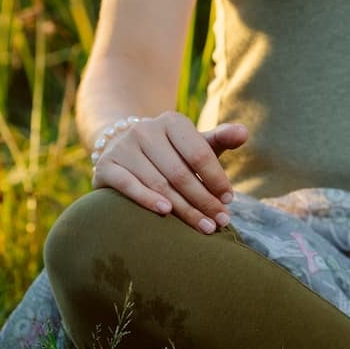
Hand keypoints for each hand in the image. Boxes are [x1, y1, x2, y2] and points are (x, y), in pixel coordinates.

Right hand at [91, 111, 248, 233]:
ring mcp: (123, 147)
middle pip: (180, 173)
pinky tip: (166, 212)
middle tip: (221, 221)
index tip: (230, 200)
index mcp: (172, 122)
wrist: (124, 148)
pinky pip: (128, 186)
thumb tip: (244, 133)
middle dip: (204, 200)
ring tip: (205, 226)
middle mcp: (145, 130)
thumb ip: (220, 139)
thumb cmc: (172, 152)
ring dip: (184, 209)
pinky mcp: (106, 166)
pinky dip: (147, 200)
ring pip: (159, 183)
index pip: (199, 153)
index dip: (216, 179)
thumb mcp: (196, 143)